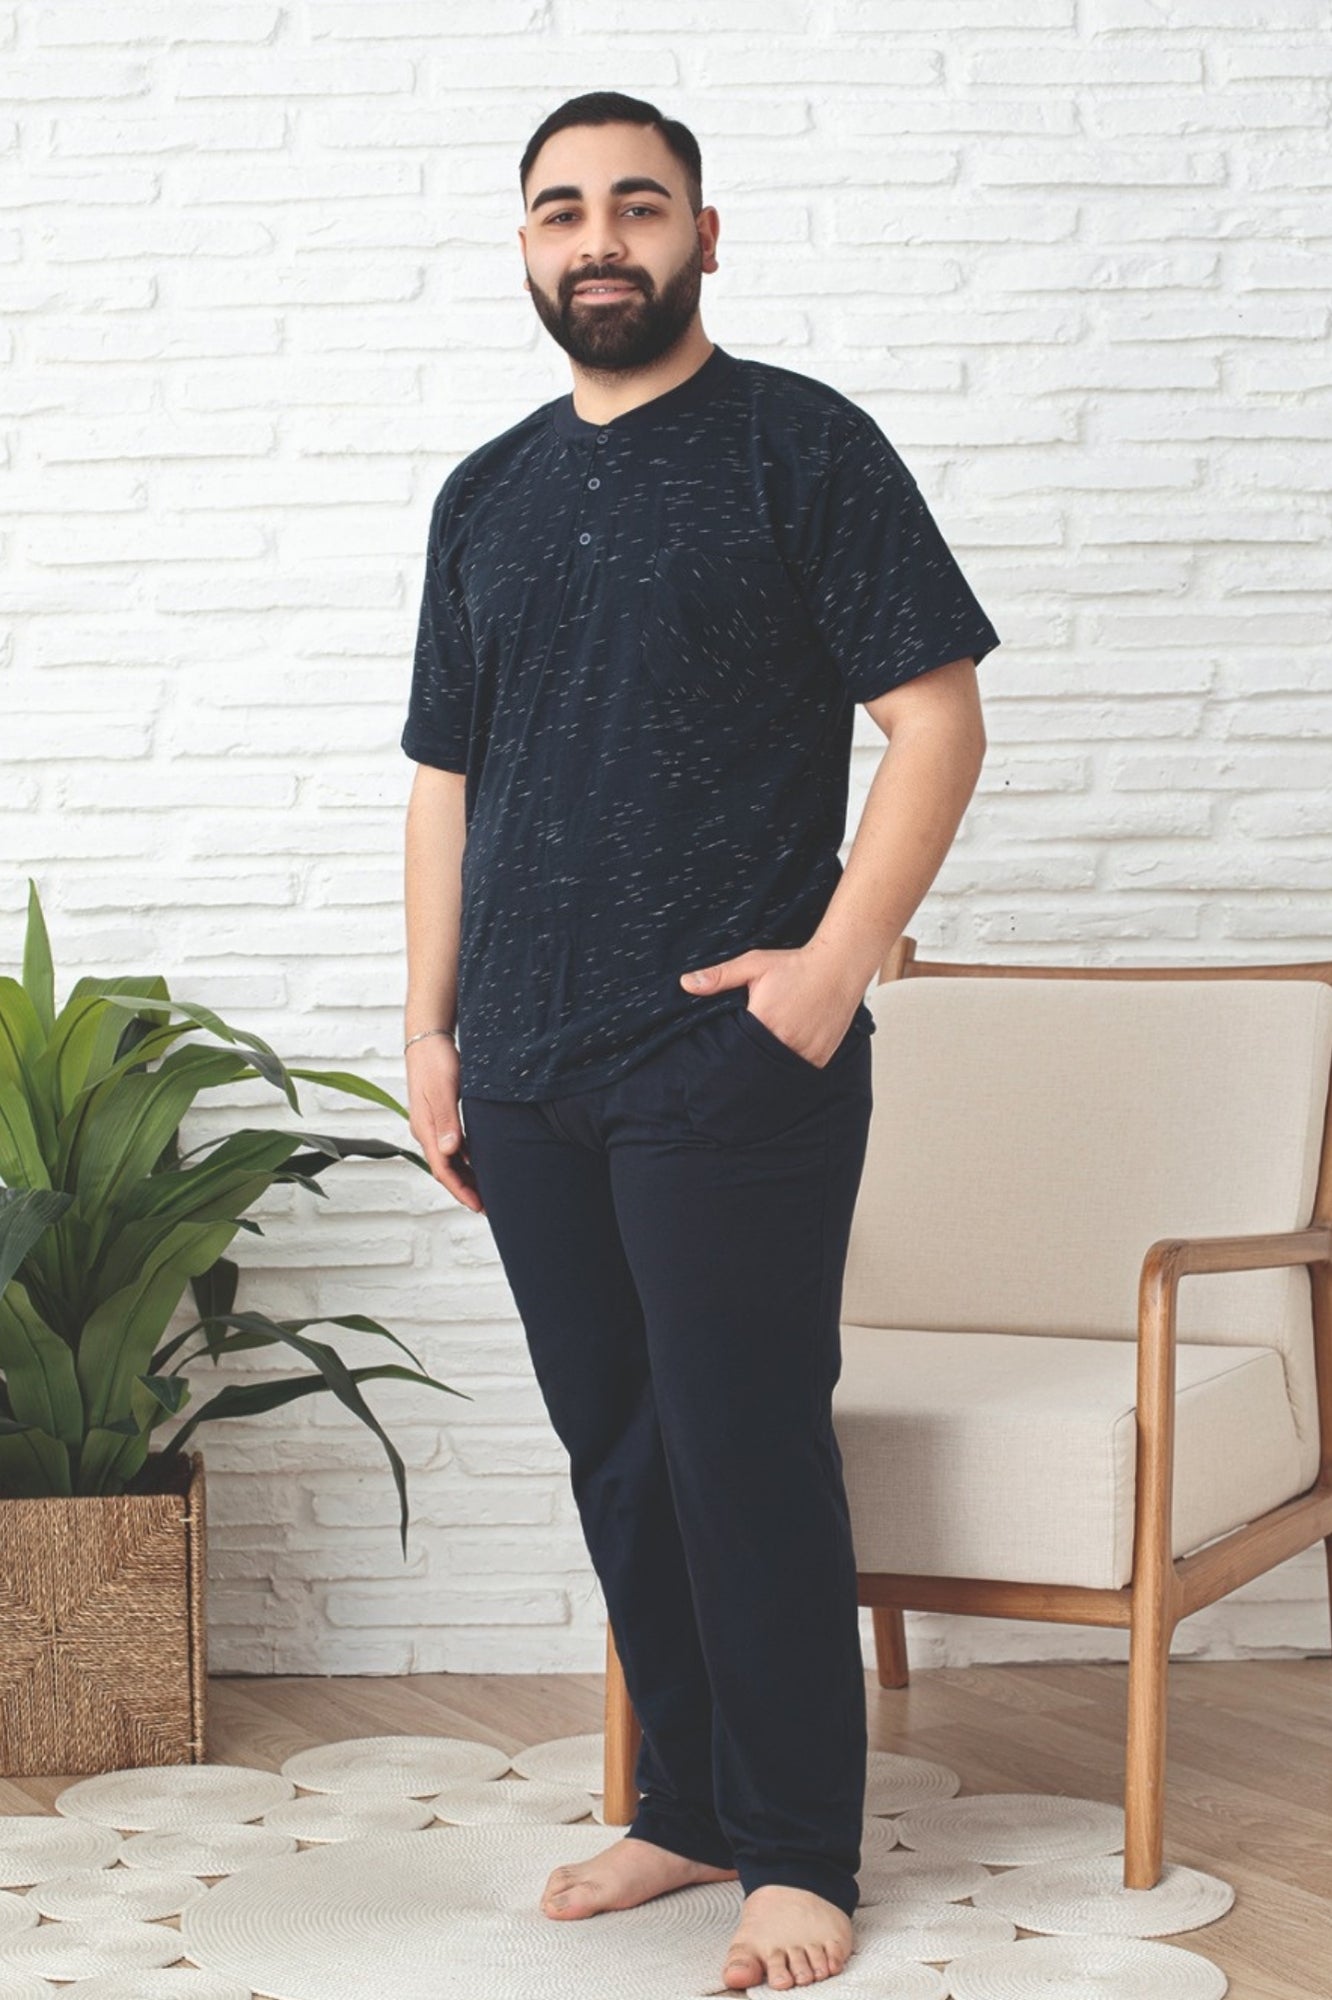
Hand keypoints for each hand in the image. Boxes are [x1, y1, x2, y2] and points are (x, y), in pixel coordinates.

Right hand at [405, 1036, 484, 1213]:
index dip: (460, 1190)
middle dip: (465, 1189)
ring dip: (467, 1176)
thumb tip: (450, 1152)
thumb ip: (447, 1121)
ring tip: (488, 1190)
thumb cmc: (436, 1061)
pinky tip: (481, 1163)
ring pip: (451, 1160)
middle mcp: (427, 1131)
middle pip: (446, 1169)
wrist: (427, 1040)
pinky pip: (454, 1146)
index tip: (478, 1206)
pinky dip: (467, 1159)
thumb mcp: (444, 1090)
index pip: (443, 1169)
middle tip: (489, 1206)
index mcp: (426, 1129)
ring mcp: (433, 1125)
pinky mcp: (442, 1117)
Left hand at [679, 945, 861, 1069]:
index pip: (735, 1052)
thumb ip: (719, 977)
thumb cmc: (795, 965)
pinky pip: (800, 1071)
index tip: (721, 1060)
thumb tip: (685, 983)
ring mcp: (806, 1052)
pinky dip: (792, 1067)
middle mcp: (786, 1042)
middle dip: (748, 1065)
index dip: (727, 1057)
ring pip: (779, 1072)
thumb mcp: (753, 965)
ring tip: (762, 1061)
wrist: (839, 966)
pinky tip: (785, 1057)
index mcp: (763, 1023)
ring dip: (770, 1068)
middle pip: (757, 1065)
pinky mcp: (821, 1057)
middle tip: (740, 1065)